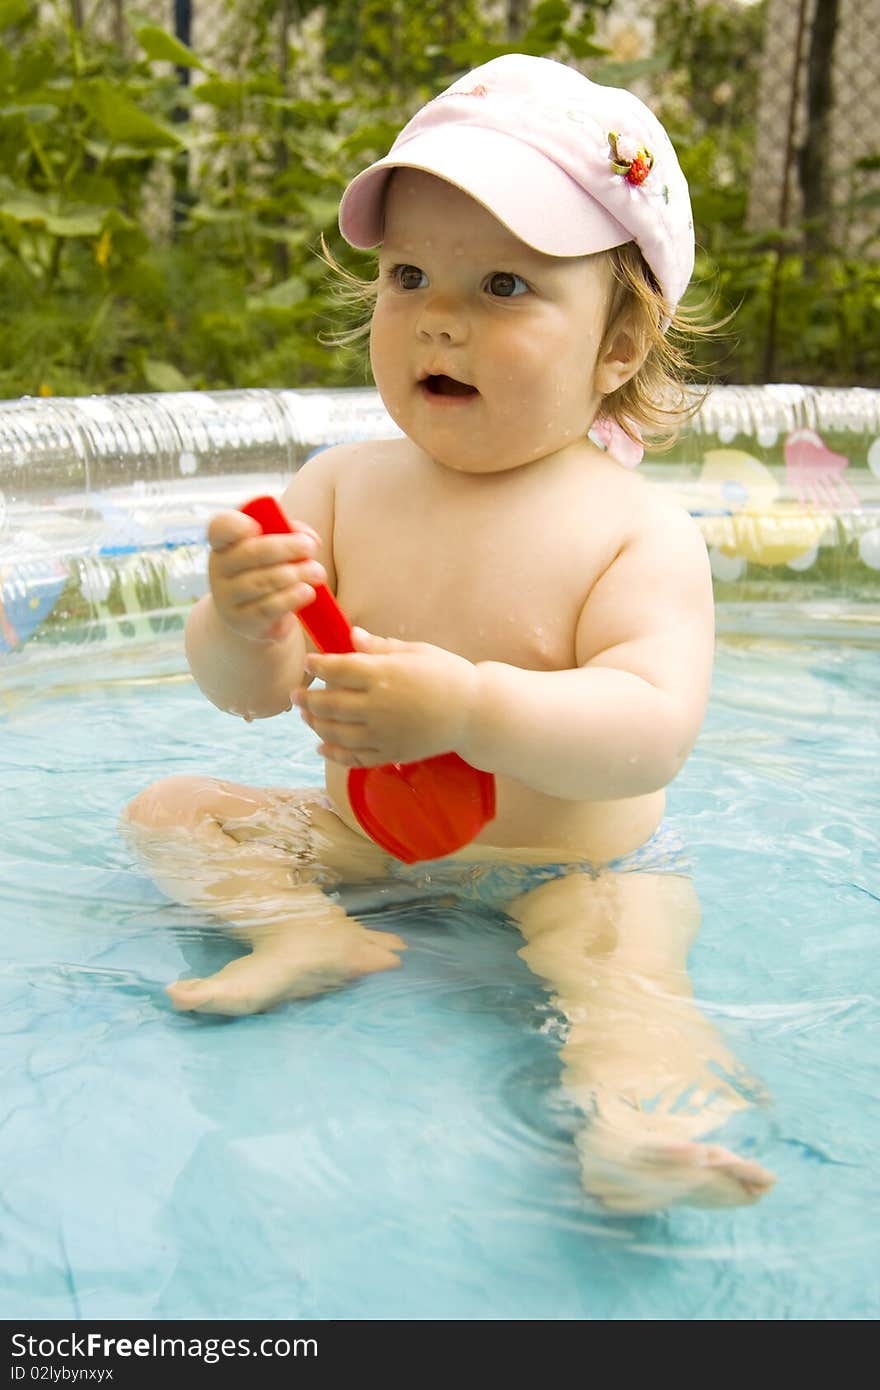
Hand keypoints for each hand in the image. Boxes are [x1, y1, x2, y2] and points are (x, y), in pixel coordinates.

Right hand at [207, 510, 326, 642]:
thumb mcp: (275, 546)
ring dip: (296, 574)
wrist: (253, 616)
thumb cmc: (267, 570)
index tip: (258, 527)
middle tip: (310, 548)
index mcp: (225, 543)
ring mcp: (228, 598)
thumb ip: (290, 533)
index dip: (239, 525)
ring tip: (317, 572)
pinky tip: (308, 592)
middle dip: (286, 548)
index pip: (221, 527)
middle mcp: (220, 569)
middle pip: (251, 553)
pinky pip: (269, 607)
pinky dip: (292, 598)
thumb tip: (309, 539)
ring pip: (263, 582)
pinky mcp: (243, 621)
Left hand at [295, 629, 477, 767]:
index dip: (317, 665)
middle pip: (329, 703)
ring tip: (307, 716)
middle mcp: (378, 705)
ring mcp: (382, 733)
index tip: (310, 662)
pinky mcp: (390, 753)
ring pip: (335, 732)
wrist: (475, 712)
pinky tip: (322, 747)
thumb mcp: (415, 652)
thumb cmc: (447, 674)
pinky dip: (334, 754)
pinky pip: (354, 757)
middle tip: (296, 694)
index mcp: (383, 674)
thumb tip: (350, 636)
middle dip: (307, 698)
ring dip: (315, 724)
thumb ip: (379, 647)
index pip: (337, 669)